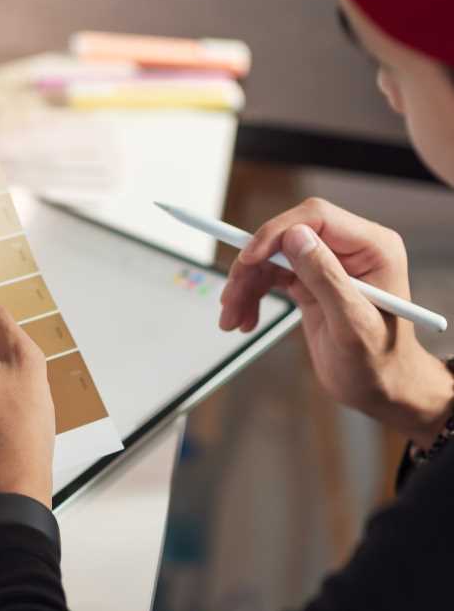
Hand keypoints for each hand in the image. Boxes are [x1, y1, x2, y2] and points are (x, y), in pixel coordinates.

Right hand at [219, 197, 451, 445]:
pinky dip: (252, 296)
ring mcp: (328, 265)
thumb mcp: (352, 324)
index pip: (316, 219)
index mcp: (373, 249)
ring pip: (271, 258)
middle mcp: (351, 250)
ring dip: (246, 285)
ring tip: (232, 319)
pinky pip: (271, 277)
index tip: (248, 259)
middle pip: (285, 237)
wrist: (381, 390)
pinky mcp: (310, 282)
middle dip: (252, 266)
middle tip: (230, 298)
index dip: (276, 233)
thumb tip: (296, 237)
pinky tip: (244, 320)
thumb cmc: (378, 363)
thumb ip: (325, 277)